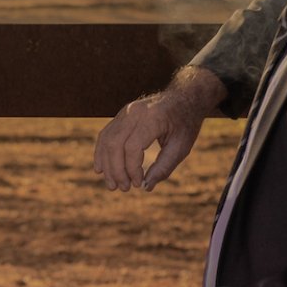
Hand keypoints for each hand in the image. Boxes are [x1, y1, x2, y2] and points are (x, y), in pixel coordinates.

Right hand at [93, 67, 223, 190]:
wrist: (184, 98)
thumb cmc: (185, 123)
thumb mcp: (181, 147)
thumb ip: (164, 167)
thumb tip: (145, 187)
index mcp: (152, 118)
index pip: (132, 147)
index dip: (132, 169)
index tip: (138, 183)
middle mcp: (134, 112)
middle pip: (115, 144)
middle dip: (116, 169)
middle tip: (123, 188)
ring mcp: (125, 112)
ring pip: (106, 140)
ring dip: (106, 164)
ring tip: (112, 184)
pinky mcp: (121, 115)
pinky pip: (106, 135)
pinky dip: (102, 152)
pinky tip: (101, 169)